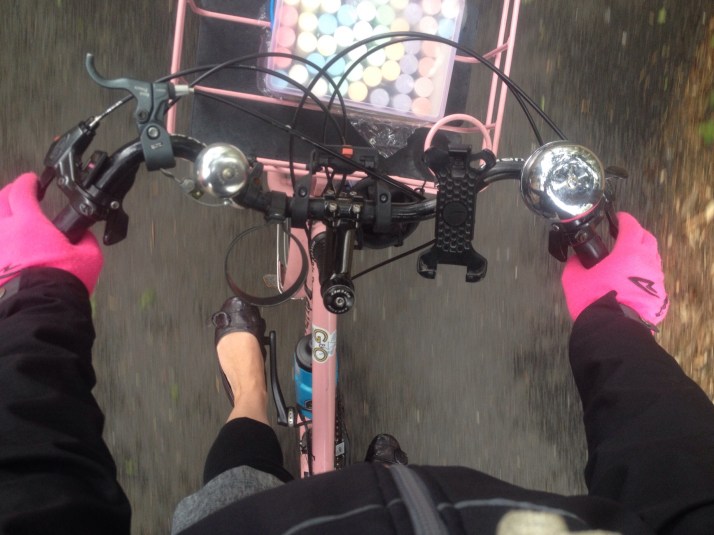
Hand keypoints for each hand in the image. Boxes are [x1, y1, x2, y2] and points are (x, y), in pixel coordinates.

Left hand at [0, 173, 102, 292]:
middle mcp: (6, 231)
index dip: (27, 182)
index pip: (21, 192)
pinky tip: (11, 244)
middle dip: (9, 193)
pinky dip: (4, 239)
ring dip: (4, 216)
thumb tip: (83, 236)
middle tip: (18, 193)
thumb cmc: (64, 280)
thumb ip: (85, 241)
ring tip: (13, 219)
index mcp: (30, 224)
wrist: (40, 308)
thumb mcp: (88, 257)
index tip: (33, 181)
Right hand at [561, 212, 668, 325]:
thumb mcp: (573, 280)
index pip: (631, 226)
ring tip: (627, 263)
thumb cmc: (593, 300)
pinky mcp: (661, 298)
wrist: (612, 331)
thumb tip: (575, 261)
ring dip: (642, 256)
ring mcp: (657, 280)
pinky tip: (632, 284)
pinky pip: (654, 281)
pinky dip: (644, 277)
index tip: (618, 218)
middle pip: (648, 239)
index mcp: (628, 252)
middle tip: (624, 237)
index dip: (624, 219)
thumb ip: (574, 265)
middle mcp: (647, 262)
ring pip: (653, 260)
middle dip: (637, 234)